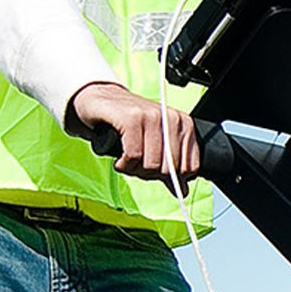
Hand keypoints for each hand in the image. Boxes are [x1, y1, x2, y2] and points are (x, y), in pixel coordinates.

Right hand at [70, 82, 199, 189]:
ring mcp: (152, 116)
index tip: (155, 171)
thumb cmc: (129, 124)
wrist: (102, 101)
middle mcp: (171, 118)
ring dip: (134, 170)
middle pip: (170, 169)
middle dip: (150, 175)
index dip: (170, 178)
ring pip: (151, 164)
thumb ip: (169, 168)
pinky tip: (120, 158)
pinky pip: (133, 155)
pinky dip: (123, 164)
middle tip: (136, 165)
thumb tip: (182, 190)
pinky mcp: (132, 118)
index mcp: (184, 125)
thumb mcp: (155, 146)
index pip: (189, 168)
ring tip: (127, 159)